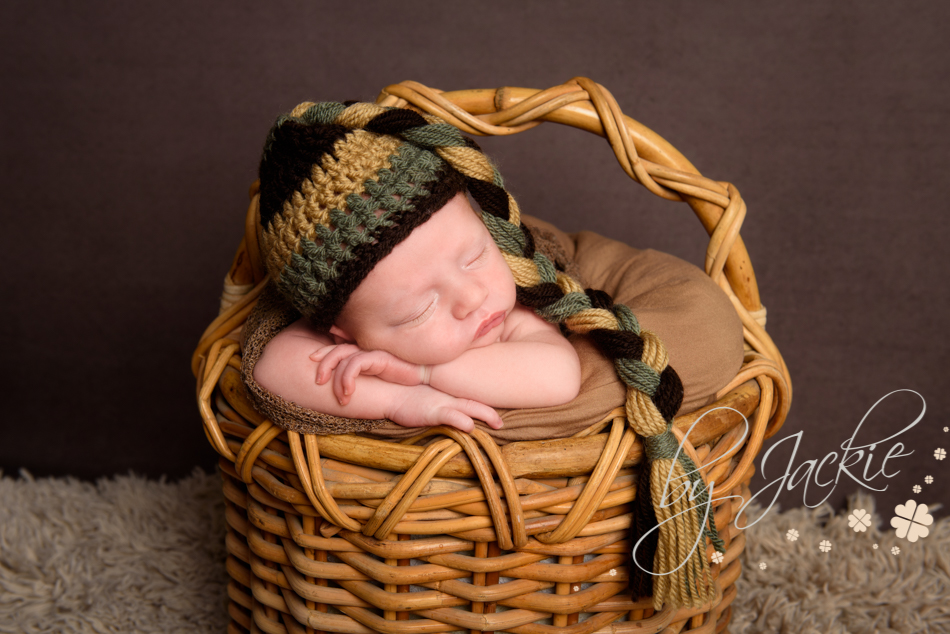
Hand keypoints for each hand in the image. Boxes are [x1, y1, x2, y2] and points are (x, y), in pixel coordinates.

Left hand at [310, 345, 425, 404]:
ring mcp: (372, 352)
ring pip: (343, 357)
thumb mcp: (380, 377)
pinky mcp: (378, 358)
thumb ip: (364, 375)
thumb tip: (347, 383)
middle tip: (318, 380)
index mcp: (365, 352)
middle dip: (323, 362)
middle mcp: (366, 349)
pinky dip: (347, 378)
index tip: (311, 359)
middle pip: (337, 349)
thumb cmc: (405, 378)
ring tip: (338, 397)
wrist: (428, 375)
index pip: (339, 347)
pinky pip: (355, 365)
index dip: (324, 351)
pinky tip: (347, 393)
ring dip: (335, 377)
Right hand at [387, 387, 503, 432]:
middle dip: (491, 412)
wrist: (388, 390)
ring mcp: (442, 403)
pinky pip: (451, 416)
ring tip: (497, 423)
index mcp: (448, 393)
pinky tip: (470, 426)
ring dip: (485, 415)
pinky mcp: (432, 411)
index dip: (486, 402)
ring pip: (469, 408)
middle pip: (475, 403)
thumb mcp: (427, 396)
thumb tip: (449, 410)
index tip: (498, 412)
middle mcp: (448, 396)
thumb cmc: (405, 394)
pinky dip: (462, 421)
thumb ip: (438, 402)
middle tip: (502, 422)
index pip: (471, 397)